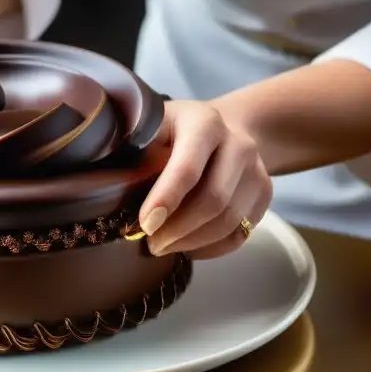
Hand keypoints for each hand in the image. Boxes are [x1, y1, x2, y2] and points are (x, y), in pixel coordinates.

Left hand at [138, 100, 272, 259]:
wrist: (223, 128)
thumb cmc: (174, 132)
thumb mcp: (151, 128)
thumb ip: (134, 151)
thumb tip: (106, 187)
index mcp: (204, 122)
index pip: (188, 168)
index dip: (165, 200)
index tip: (144, 225)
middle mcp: (238, 143)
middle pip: (213, 200)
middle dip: (178, 230)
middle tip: (150, 244)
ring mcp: (256, 169)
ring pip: (229, 221)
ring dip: (192, 242)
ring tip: (164, 247)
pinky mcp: (264, 193)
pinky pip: (240, 233)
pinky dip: (212, 248)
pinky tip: (188, 247)